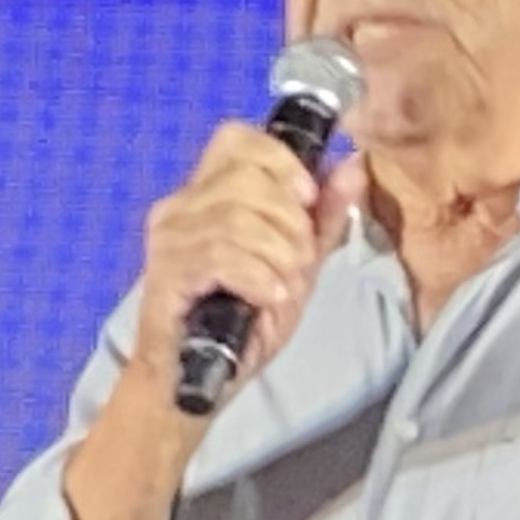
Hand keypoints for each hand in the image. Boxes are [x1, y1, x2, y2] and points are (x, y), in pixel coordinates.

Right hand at [126, 121, 362, 404]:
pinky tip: (268, 297)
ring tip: (283, 285)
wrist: (194, 381)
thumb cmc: (241, 321)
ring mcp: (169, 238)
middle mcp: (181, 206)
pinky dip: (258, 277)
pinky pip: (222, 256)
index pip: (237, 138)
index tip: (307, 199)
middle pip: (247, 177)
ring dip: (278, 255)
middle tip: (298, 261)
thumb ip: (324, 216)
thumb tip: (352, 165)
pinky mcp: (166, 272)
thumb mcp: (297, 264)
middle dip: (290, 221)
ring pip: (238, 219)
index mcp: (208, 193)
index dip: (281, 160)